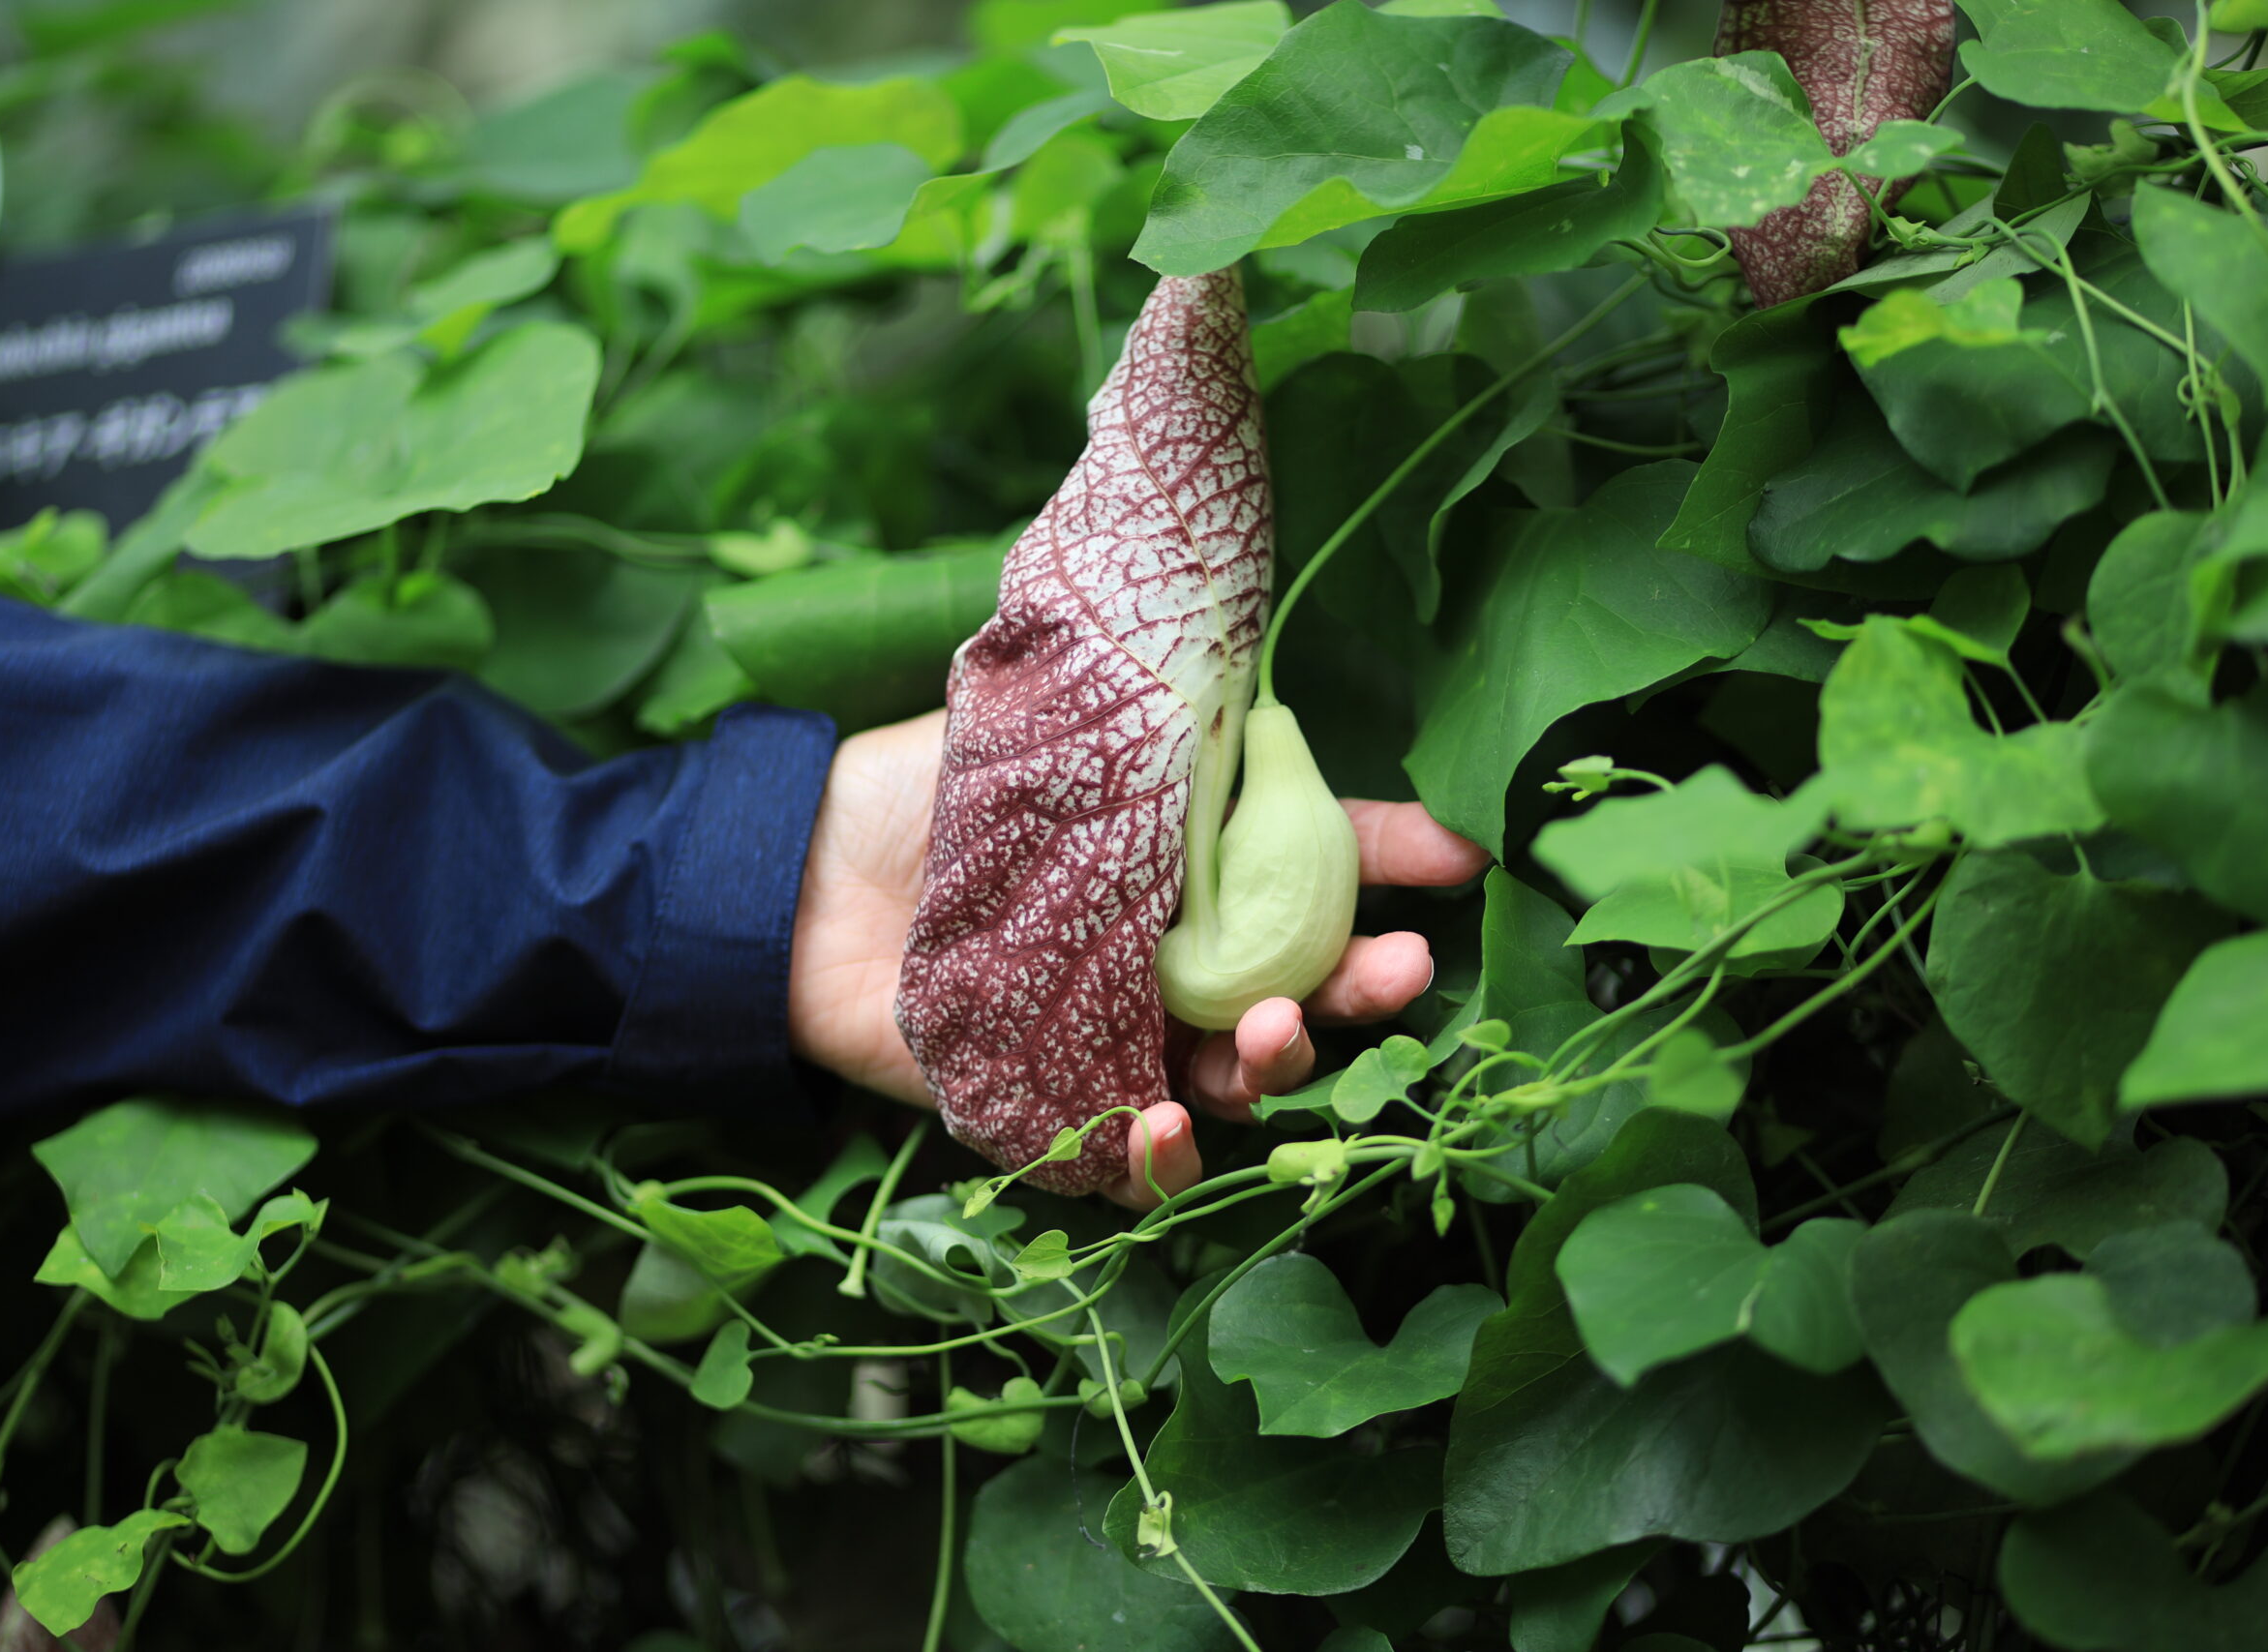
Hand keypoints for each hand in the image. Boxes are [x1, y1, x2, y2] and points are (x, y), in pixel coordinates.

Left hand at [786, 709, 1490, 1207]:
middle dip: (1361, 990)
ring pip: (1230, 1085)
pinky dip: (1157, 1159)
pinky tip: (1166, 1129)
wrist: (800, 872)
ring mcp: (1119, 1041)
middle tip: (1397, 972)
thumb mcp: (1061, 733)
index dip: (1393, 865)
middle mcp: (1173, 962)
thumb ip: (1163, 732)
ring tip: (1273, 1034)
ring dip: (1273, 1069)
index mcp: (1191, 868)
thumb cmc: (931, 792)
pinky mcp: (1054, 1108)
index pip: (1316, 869)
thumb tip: (1254, 678)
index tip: (1466, 859)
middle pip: (1297, 993)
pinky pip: (1126, 1160)